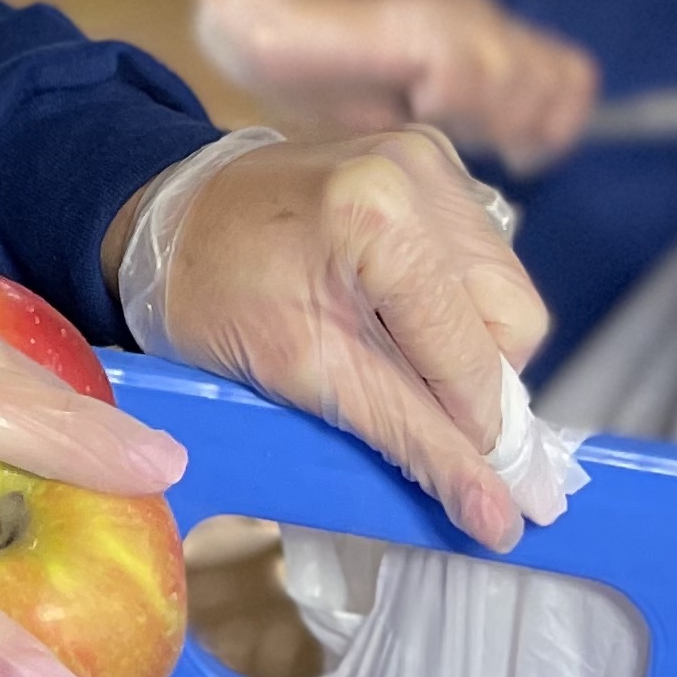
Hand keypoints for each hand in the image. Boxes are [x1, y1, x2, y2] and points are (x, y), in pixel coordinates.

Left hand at [117, 126, 545, 552]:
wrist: (163, 219)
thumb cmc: (213, 294)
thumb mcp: (307, 378)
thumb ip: (415, 443)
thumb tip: (500, 518)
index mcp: (382, 216)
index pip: (477, 351)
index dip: (477, 429)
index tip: (482, 490)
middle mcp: (419, 172)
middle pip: (513, 315)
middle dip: (475, 380)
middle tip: (410, 404)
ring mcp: (427, 159)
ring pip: (504, 288)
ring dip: (465, 342)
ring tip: (390, 353)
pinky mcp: (426, 162)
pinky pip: (478, 255)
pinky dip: (450, 300)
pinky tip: (392, 311)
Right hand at [196, 0, 596, 173]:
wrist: (271, 30)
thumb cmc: (336, 83)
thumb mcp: (421, 119)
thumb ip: (472, 130)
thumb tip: (515, 173)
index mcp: (490, 37)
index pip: (573, 78)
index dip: (555, 126)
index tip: (513, 157)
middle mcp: (483, 18)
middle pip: (554, 80)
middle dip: (516, 126)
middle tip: (463, 139)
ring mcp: (454, 15)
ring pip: (516, 76)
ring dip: (477, 114)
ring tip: (426, 117)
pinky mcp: (421, 21)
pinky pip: (464, 71)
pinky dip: (442, 100)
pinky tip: (408, 103)